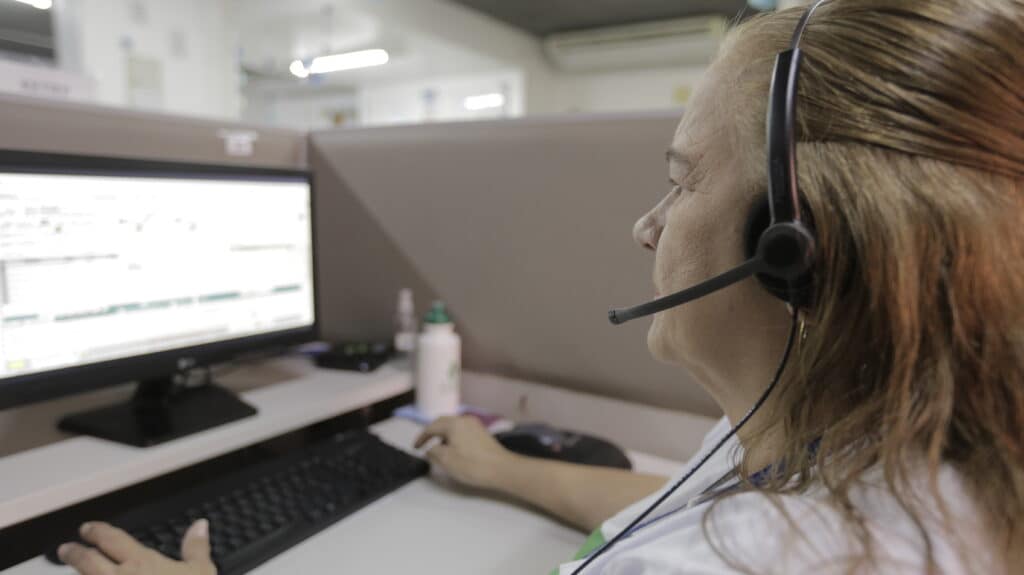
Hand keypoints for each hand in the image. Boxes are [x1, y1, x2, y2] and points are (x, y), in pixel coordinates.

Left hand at [58, 520, 215, 574]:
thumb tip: (199, 525)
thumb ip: (196, 548)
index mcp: (141, 563)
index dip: (97, 531)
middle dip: (74, 553)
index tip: (87, 529)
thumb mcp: (201, 572)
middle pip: (86, 561)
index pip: (112, 540)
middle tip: (66, 549)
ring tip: (72, 573)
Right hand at [414, 415, 516, 490]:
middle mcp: (464, 419)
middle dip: (432, 433)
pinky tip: (454, 449)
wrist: (502, 469)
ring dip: (443, 436)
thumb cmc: (472, 465)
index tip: (415, 447)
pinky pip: (462, 430)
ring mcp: (475, 425)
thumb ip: (434, 452)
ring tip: (439, 450)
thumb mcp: (447, 460)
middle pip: (443, 422)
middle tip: (424, 445)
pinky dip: (453, 437)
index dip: (421, 437)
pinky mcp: (482, 433)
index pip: (431, 427)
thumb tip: (430, 449)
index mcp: (454, 423)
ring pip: (453, 426)